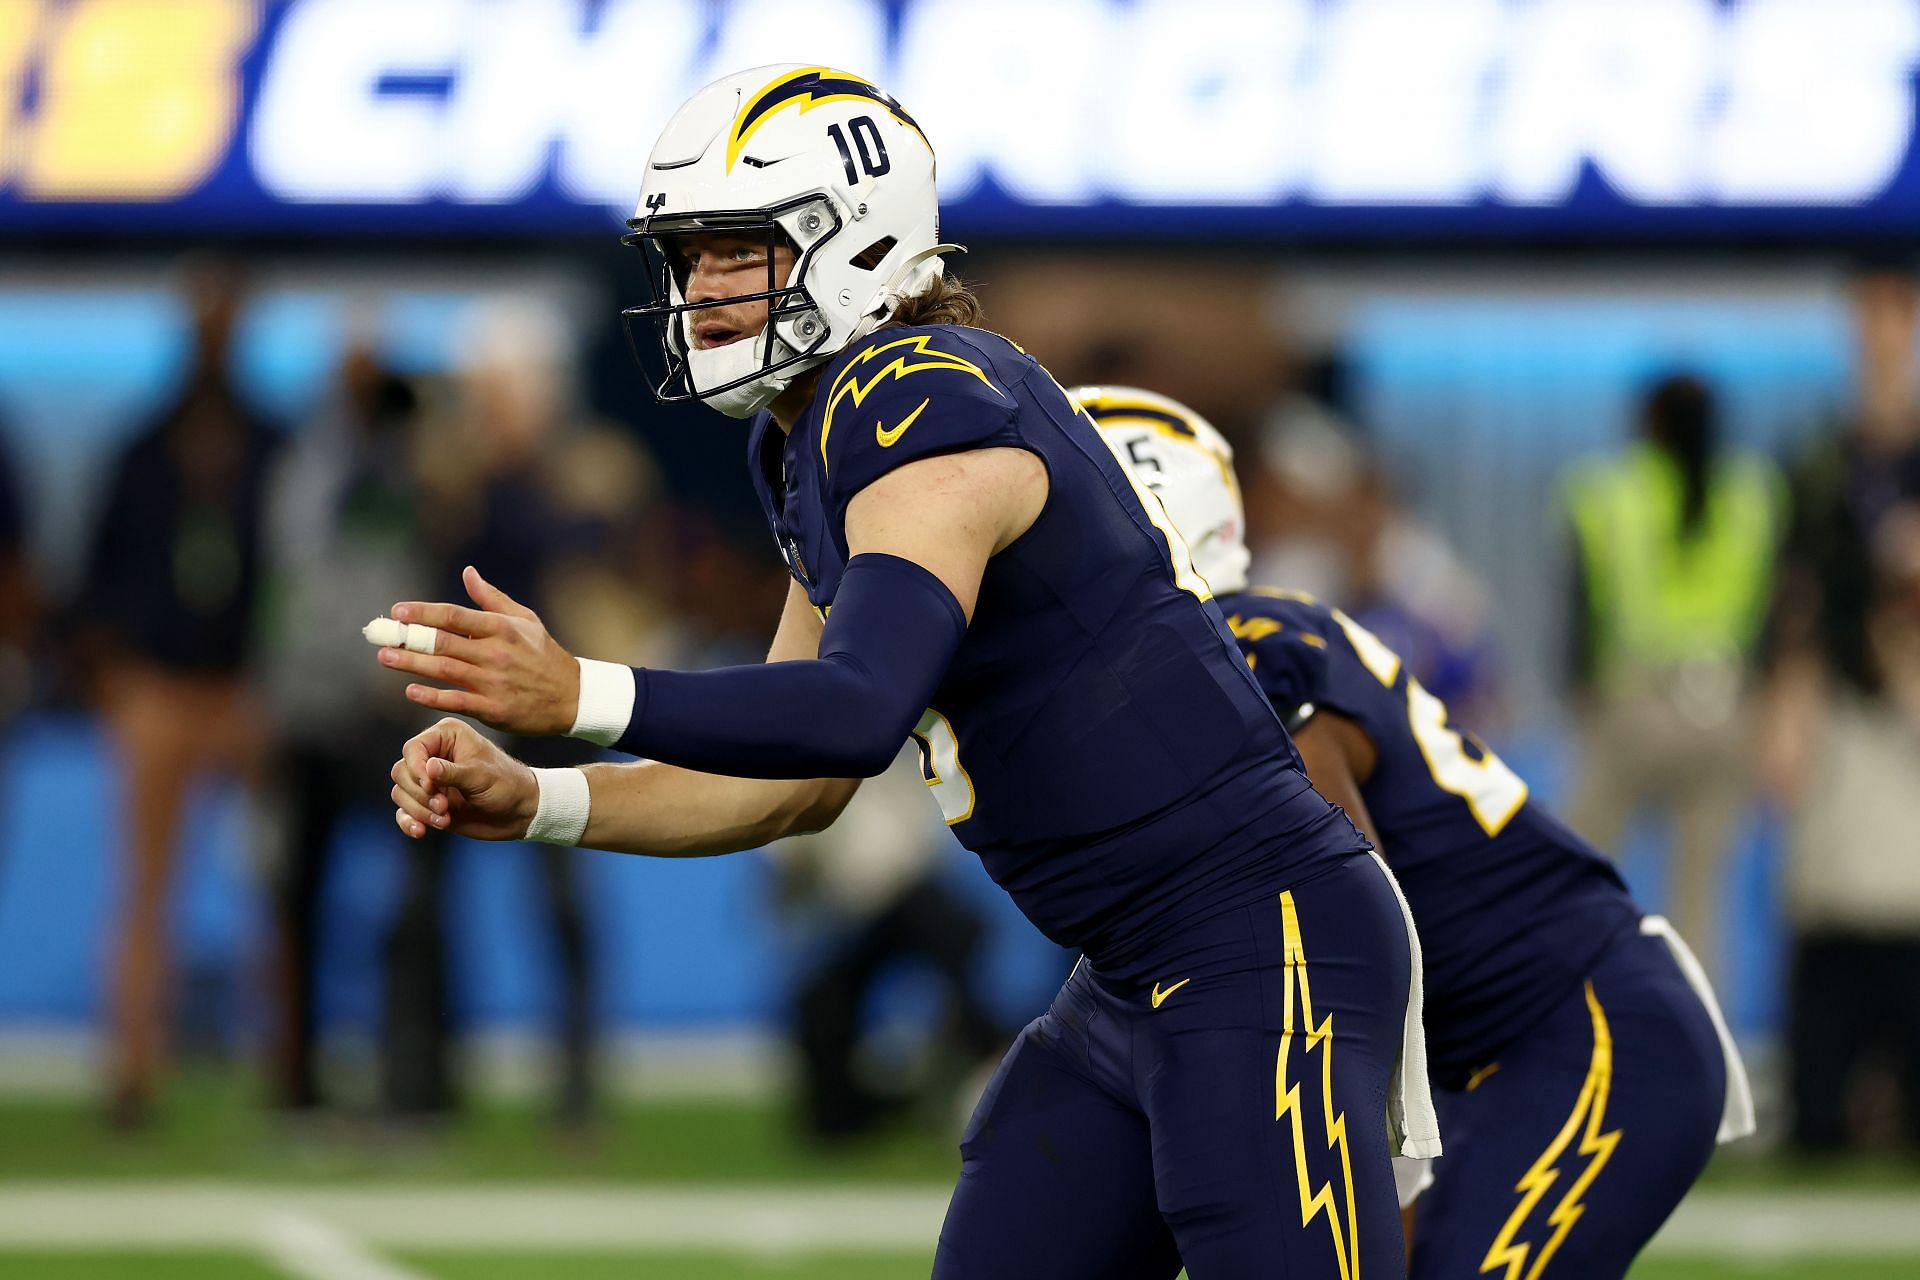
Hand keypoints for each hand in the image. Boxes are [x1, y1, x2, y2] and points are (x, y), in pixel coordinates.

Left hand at [377, 565, 580, 735]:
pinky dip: (432, 696)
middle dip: (408, 639)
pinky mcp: (493, 708)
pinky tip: (411, 691)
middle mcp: (495, 653)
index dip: (423, 613)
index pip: (454, 616)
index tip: (397, 611)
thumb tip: (468, 573)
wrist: (573, 697)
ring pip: (444, 670)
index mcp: (501, 628)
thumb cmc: (545, 655)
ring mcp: (493, 682)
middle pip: (442, 643)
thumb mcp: (525, 620)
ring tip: (385, 658)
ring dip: (411, 665)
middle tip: (381, 636)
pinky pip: (456, 700)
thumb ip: (492, 598)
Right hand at [389, 717, 538, 840]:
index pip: (413, 748)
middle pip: (402, 771)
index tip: (430, 787)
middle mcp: (433, 754)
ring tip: (444, 819)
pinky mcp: (428, 803)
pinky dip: (408, 821)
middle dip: (419, 794)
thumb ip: (453, 773)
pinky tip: (420, 831)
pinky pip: (404, 811)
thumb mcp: (481, 776)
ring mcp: (429, 780)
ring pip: (401, 793)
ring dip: (418, 810)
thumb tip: (428, 769)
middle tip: (443, 807)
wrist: (518, 812)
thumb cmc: (507, 784)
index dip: (416, 769)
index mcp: (447, 736)